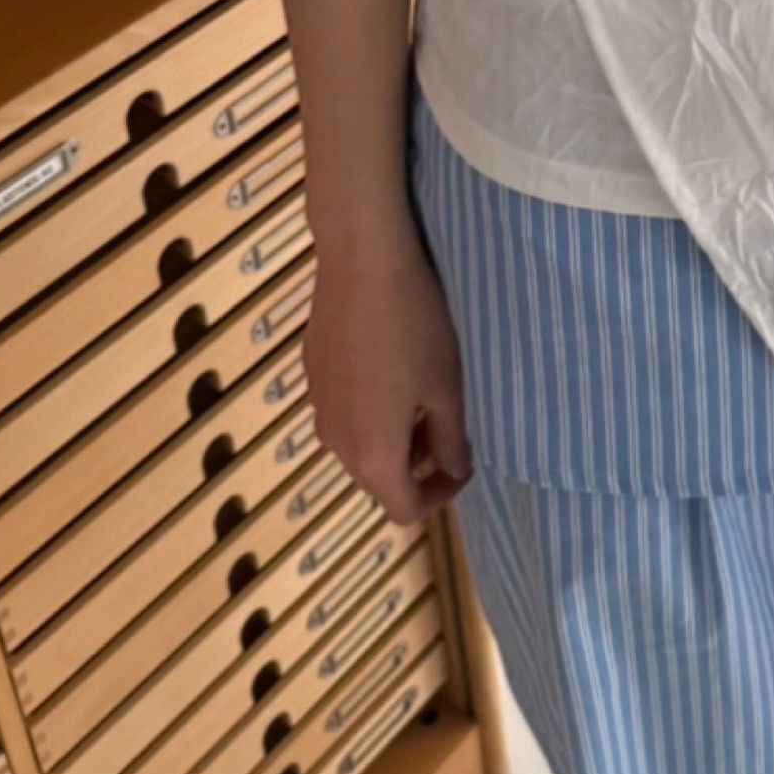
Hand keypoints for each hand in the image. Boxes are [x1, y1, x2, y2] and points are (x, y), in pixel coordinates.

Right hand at [304, 218, 472, 524]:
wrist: (361, 264)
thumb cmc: (415, 328)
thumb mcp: (446, 387)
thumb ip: (452, 439)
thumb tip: (454, 469)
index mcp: (373, 456)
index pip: (404, 509)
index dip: (439, 496)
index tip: (463, 463)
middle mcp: (336, 443)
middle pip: (378, 481)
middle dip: (417, 467)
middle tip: (450, 429)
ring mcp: (317, 408)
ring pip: (358, 448)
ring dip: (394, 440)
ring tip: (425, 397)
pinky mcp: (311, 376)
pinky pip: (343, 415)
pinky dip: (370, 412)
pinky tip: (391, 368)